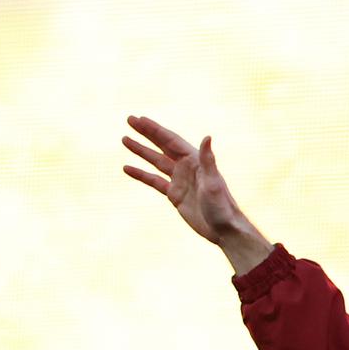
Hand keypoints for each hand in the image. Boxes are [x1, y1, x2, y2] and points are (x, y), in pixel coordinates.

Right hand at [121, 116, 274, 275]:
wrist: (224, 230)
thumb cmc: (222, 206)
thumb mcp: (213, 182)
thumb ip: (208, 160)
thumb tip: (207, 137)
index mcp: (195, 160)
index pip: (170, 140)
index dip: (154, 129)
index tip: (139, 119)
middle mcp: (186, 167)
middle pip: (162, 145)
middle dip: (146, 133)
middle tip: (129, 120)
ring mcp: (179, 180)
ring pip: (156, 161)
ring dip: (141, 150)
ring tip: (125, 139)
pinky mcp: (174, 195)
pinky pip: (154, 181)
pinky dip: (141, 174)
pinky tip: (127, 168)